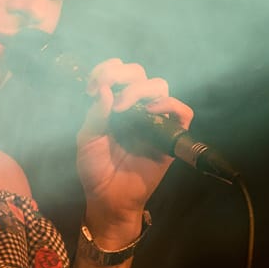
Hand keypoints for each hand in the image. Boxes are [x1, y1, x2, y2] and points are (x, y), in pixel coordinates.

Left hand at [75, 58, 193, 237]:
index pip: (117, 73)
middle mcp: (135, 108)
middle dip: (121, 75)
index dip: (106, 69)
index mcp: (113, 104)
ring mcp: (154, 120)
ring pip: (159, 87)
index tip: (91, 84)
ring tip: (123, 107)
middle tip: (105, 89)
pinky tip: (151, 111)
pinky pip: (182, 112)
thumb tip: (103, 89)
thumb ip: (95, 115)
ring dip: (140, 89)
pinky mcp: (170, 137)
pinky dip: (170, 105)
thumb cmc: (95, 169)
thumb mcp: (86, 140)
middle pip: (139, 74)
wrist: (108, 197)